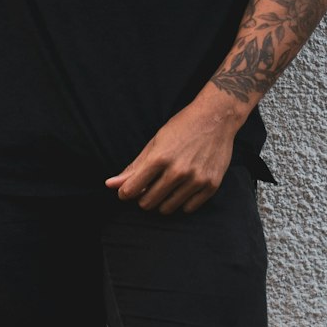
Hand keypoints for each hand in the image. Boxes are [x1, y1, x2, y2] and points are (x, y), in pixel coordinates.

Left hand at [104, 96, 240, 214]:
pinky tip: (182, 189)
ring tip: (166, 187)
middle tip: (149, 187)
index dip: (125, 193)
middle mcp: (178, 171)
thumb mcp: (155, 143)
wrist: (216, 117)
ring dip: (162, 202)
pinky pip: (189, 208)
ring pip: (168, 208)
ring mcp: (196, 179)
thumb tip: (110, 185)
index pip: (132, 190)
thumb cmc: (182, 127)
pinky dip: (182, 202)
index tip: (127, 191)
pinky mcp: (211, 185)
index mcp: (159, 158)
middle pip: (148, 203)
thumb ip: (134, 167)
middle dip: (144, 198)